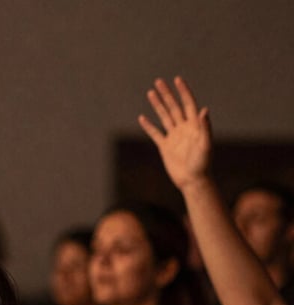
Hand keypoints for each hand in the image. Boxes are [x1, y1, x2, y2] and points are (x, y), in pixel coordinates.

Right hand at [138, 77, 211, 191]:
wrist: (193, 180)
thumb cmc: (203, 164)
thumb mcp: (206, 145)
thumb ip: (205, 127)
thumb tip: (204, 110)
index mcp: (194, 126)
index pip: (188, 104)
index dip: (183, 91)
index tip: (177, 79)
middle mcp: (184, 128)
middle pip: (174, 107)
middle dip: (166, 94)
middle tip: (158, 81)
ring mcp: (174, 136)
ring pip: (164, 116)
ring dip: (157, 105)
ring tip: (150, 93)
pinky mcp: (165, 146)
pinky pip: (155, 133)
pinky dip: (148, 126)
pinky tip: (142, 117)